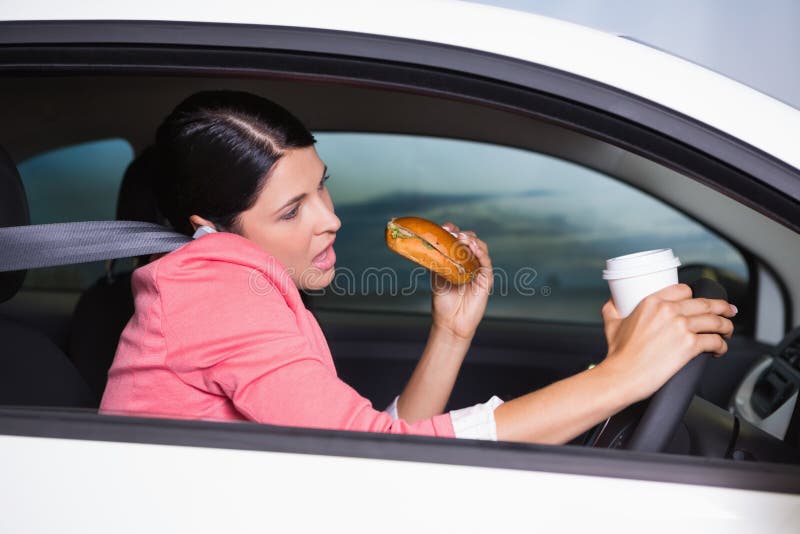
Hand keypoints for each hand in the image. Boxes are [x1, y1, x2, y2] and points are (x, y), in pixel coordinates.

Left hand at [430, 222, 492, 340]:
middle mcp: (469, 262)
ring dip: (473, 240)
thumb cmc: (443, 300)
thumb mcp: (436, 274)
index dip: (453, 231)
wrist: (449, 321)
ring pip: (481, 248)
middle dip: (462, 234)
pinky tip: (473, 248)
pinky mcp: (486, 279)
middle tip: (453, 233)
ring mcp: (479, 269)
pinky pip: (486, 262)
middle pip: (471, 240)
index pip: (458, 239)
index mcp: (457, 259)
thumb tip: (424, 242)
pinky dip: (481, 253)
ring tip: (463, 238)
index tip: (445, 228)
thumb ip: (436, 258)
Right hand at [599, 283, 736, 401]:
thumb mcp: (612, 322)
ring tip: (727, 332)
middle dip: (722, 307)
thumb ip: (613, 308)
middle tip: (729, 311)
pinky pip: (715, 341)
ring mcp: (681, 327)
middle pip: (705, 304)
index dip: (695, 296)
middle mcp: (669, 311)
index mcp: (652, 302)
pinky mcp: (690, 345)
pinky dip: (721, 346)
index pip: (684, 290)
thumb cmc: (618, 353)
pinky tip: (719, 350)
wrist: (623, 375)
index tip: (699, 303)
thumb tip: (614, 301)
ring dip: (726, 326)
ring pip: (715, 321)